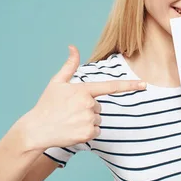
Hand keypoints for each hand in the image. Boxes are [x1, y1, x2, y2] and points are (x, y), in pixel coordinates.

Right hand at [19, 45, 145, 150]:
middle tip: (70, 111)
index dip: (129, 85)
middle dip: (88, 108)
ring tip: (70, 120)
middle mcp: (88, 104)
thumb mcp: (57, 83)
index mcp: (83, 90)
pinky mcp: (88, 134)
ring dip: (87, 120)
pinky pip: (96, 131)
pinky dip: (87, 131)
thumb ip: (69, 65)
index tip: (144, 84)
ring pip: (98, 118)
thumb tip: (73, 47)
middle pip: (99, 106)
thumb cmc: (47, 104)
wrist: (37, 129)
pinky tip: (73, 130)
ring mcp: (88, 120)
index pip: (110, 86)